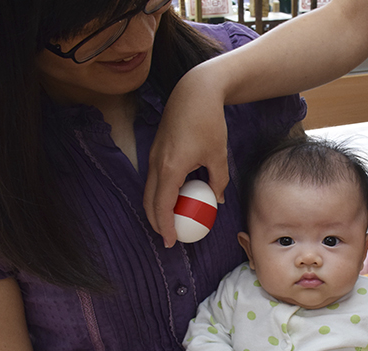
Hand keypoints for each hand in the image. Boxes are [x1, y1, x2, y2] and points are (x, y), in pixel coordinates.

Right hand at [145, 67, 230, 247]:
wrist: (194, 92)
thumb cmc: (208, 122)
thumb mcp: (218, 155)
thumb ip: (218, 181)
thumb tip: (217, 200)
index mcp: (170, 168)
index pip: (162, 206)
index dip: (165, 227)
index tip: (171, 242)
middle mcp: (156, 163)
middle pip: (149, 201)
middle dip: (156, 222)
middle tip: (168, 237)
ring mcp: (153, 155)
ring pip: (149, 190)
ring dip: (156, 208)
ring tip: (170, 221)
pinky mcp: (156, 149)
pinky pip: (154, 178)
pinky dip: (160, 193)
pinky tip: (174, 198)